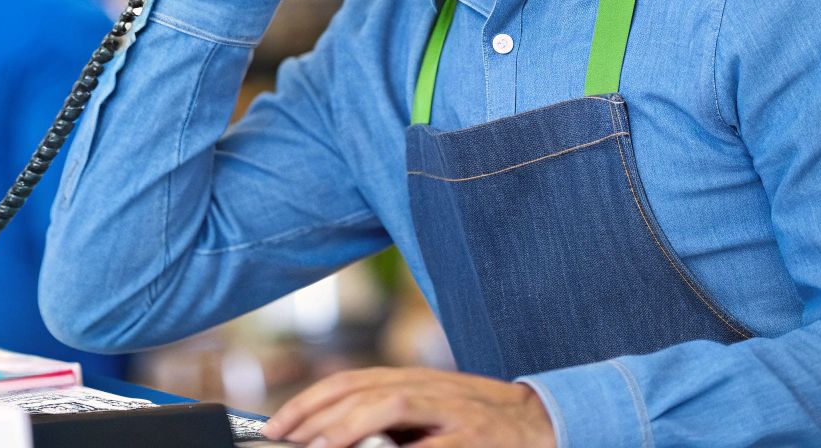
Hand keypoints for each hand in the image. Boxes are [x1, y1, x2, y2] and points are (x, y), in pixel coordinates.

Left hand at [262, 367, 556, 447]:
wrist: (543, 423)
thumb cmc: (477, 424)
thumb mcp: (427, 414)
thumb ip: (386, 421)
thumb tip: (331, 438)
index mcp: (411, 381)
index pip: (349, 381)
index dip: (308, 401)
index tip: (277, 425)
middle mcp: (426, 388)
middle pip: (360, 390)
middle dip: (315, 414)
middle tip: (285, 438)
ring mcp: (450, 411)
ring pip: (389, 404)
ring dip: (347, 425)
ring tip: (319, 447)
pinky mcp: (472, 438)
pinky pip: (430, 446)